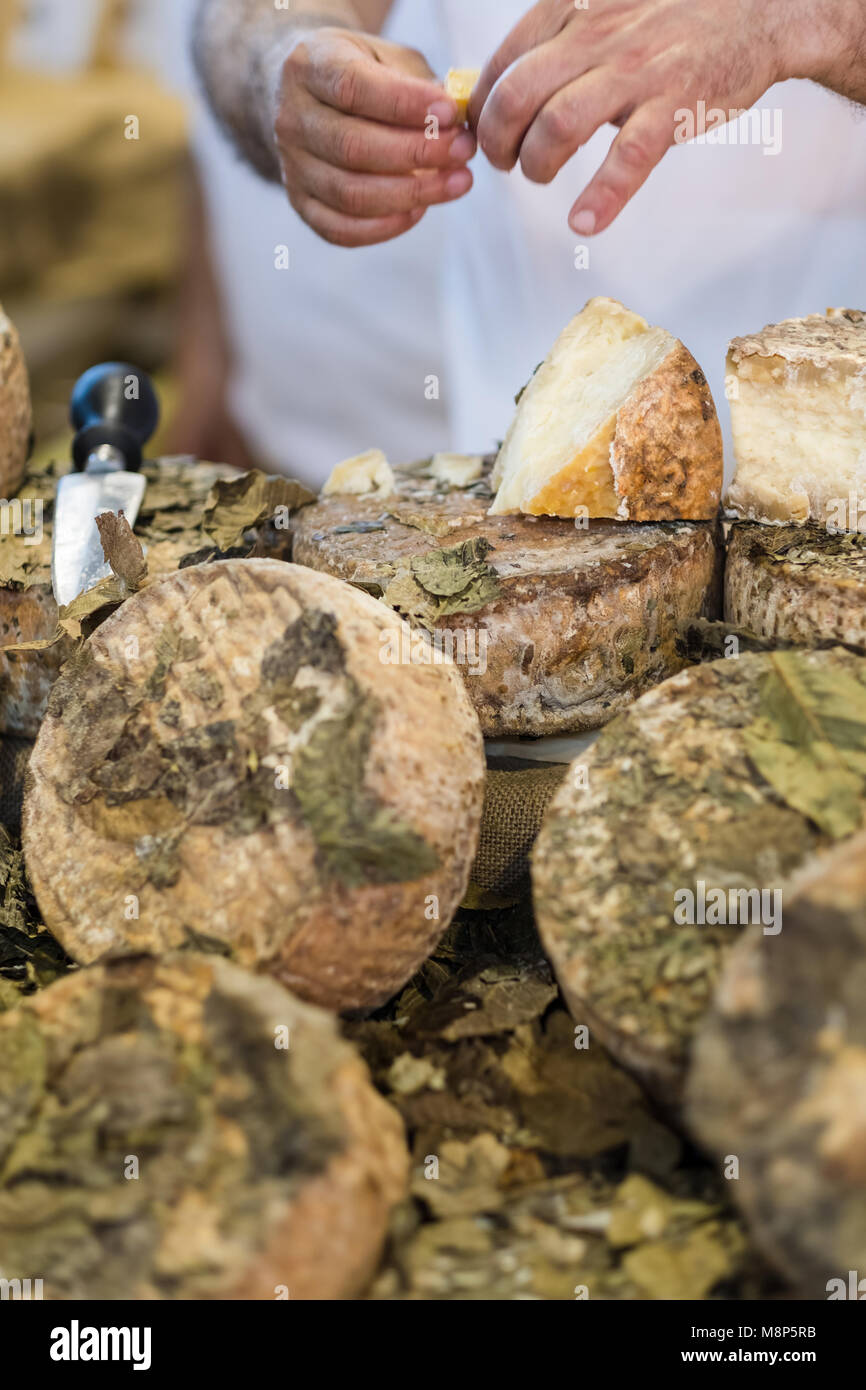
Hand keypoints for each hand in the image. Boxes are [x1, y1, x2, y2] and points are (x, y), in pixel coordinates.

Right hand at [274, 27, 475, 246]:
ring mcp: (292, 167)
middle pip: (352, 147)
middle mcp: (292, 119)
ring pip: (350, 194)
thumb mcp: (386, 57)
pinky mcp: (301, 204)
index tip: (450, 113)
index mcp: (309, 67)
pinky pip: (341, 230)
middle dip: (417, 154)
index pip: (352, 88)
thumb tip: (456, 120)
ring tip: (457, 183)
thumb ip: (418, 83)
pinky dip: (386, 227)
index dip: (404, 104)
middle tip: (463, 151)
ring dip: (412, 194)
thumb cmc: (360, 74)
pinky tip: (419, 210)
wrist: (310, 95)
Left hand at [469, 0, 840, 235]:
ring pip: (559, 123)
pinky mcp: (673, 104)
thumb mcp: (603, 13)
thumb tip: (504, 93)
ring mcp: (635, 71)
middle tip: (503, 162)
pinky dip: (602, 196)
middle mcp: (597, 35)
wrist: (755, 12)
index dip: (480, 107)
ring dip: (537, 163)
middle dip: (497, 141)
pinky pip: (628, 157)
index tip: (478, 133)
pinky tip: (585, 222)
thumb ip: (557, 46)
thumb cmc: (669, 21)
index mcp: (574, 10)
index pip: (503, 62)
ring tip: (540, 177)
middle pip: (517, 96)